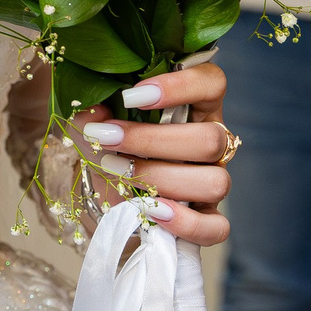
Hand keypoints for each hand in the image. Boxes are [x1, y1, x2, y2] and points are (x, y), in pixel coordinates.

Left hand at [73, 61, 232, 245]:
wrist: (103, 189)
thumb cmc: (108, 143)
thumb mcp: (96, 122)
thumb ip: (93, 112)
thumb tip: (95, 115)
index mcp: (194, 105)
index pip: (212, 82)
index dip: (180, 86)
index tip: (131, 96)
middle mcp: (211, 140)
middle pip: (209, 139)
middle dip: (150, 141)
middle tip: (106, 139)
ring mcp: (212, 179)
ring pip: (215, 181)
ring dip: (161, 179)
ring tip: (117, 172)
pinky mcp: (207, 217)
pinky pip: (216, 228)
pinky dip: (186, 223)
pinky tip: (150, 210)